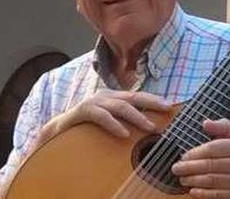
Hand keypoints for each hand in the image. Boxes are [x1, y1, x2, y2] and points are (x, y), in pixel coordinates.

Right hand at [38, 89, 170, 142]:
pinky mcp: (83, 111)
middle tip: (167, 109)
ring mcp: (94, 101)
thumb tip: (148, 124)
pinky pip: (101, 117)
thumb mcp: (108, 121)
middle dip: (152, 102)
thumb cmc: (87, 127)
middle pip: (133, 97)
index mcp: (113, 96)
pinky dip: (114, 125)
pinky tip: (124, 134)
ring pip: (120, 107)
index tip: (171, 105)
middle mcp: (105, 95)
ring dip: (137, 117)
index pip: (138, 96)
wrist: (58, 129)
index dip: (154, 100)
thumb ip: (124, 120)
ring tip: (150, 127)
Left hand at [171, 119, 229, 198]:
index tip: (183, 156)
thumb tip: (205, 123)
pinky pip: (220, 194)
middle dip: (190, 168)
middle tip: (176, 169)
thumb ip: (226, 127)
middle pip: (212, 165)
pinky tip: (194, 192)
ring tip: (182, 180)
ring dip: (194, 181)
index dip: (196, 152)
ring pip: (214, 180)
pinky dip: (204, 194)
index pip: (215, 147)